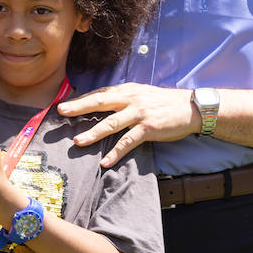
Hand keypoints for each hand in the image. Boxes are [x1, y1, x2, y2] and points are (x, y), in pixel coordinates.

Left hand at [57, 83, 199, 166]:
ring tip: (78, 142)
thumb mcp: (141, 94)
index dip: (81, 99)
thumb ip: (123, 98)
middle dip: (79, 107)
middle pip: (100, 102)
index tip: (63, 104)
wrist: (190, 108)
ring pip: (111, 123)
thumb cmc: (163, 103)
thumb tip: (102, 103)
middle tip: (61, 111)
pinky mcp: (148, 128)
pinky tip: (106, 162)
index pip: (100, 93)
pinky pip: (128, 142)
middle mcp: (131, 99)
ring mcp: (139, 114)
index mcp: (127, 90)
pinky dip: (116, 152)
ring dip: (93, 133)